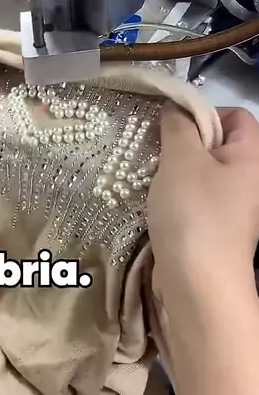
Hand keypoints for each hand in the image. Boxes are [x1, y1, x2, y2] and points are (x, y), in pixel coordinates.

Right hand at [148, 105, 258, 281]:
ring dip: (171, 177)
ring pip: (199, 177)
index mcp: (252, 157)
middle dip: (181, 146)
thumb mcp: (181, 159)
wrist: (198, 285)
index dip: (205, 113)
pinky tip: (152, 208)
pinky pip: (192, 205)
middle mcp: (248, 182)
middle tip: (153, 153)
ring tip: (147, 179)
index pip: (236, 116)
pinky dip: (172, 203)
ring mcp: (231, 210)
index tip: (172, 126)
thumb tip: (174, 109)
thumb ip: (177, 127)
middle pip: (215, 147)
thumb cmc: (194, 214)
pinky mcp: (212, 233)